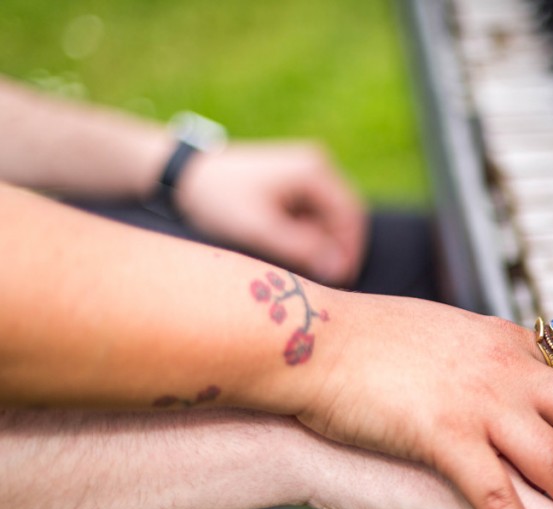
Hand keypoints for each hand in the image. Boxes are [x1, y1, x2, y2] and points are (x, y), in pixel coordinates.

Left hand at [176, 142, 367, 284]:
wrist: (182, 174)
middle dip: (339, 249)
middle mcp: (316, 164)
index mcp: (314, 171)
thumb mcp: (260, 229)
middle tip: (330, 282)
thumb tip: (340, 269)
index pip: (350, 216)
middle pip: (344, 215)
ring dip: (325, 243)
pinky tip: (296, 253)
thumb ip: (302, 249)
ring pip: (330, 216)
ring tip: (310, 270)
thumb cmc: (218, 200)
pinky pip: (315, 211)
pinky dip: (311, 234)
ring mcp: (306, 170)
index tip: (343, 281)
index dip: (351, 251)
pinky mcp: (294, 179)